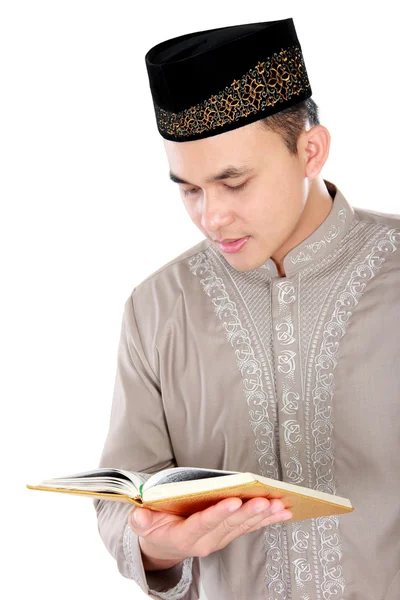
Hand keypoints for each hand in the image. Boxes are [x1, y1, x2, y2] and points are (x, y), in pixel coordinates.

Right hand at [129, 496, 291, 569]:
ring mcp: (219, 539)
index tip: (233, 501)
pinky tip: (282, 511)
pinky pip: (250, 527)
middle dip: (249, 512)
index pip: (203, 523)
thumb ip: (142, 521)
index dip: (219, 513)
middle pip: (229, 525)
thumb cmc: (155, 527)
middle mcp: (205, 541)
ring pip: (243, 527)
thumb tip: (138, 515)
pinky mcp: (228, 534)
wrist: (163, 545)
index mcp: (184, 536)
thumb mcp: (143, 524)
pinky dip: (267, 519)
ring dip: (263, 516)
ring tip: (279, 504)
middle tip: (265, 500)